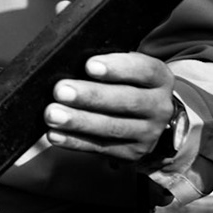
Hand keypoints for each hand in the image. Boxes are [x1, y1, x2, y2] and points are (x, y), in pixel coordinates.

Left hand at [44, 52, 174, 162]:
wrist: (150, 118)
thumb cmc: (127, 83)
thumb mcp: (128, 68)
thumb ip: (105, 63)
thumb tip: (70, 60)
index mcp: (159, 79)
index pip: (144, 70)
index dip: (117, 68)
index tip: (89, 65)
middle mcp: (159, 107)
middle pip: (127, 101)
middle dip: (91, 96)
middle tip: (60, 90)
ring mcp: (149, 133)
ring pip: (113, 127)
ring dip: (79, 121)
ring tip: (52, 114)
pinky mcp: (133, 153)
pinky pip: (101, 148)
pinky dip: (75, 141)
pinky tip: (55, 134)